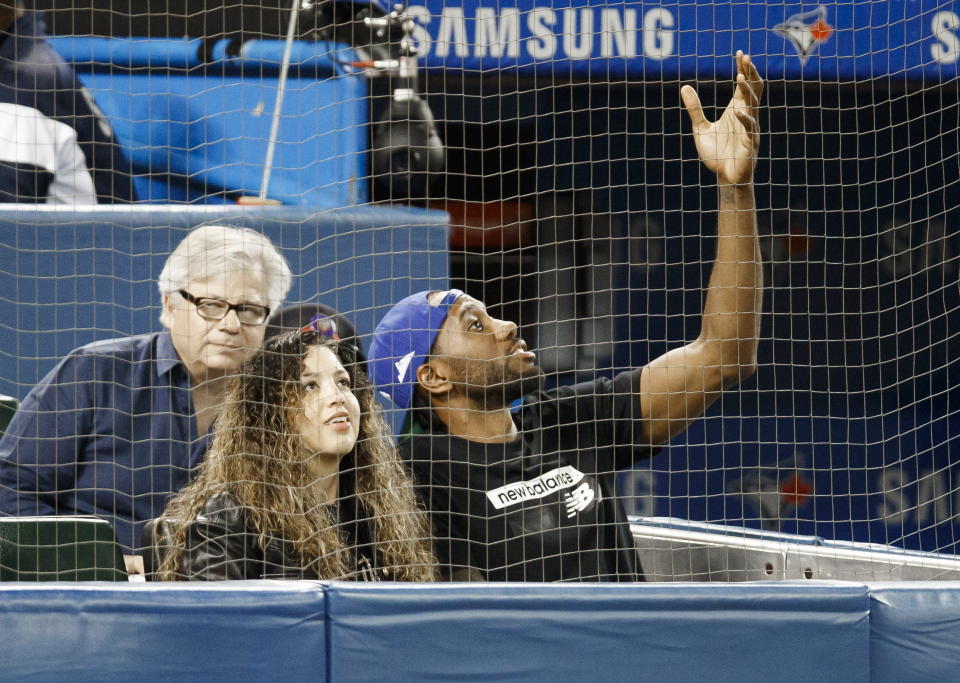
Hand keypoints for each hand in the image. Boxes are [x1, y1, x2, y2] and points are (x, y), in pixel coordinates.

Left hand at [681, 51, 762, 184]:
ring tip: (740, 78)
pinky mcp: (750, 143)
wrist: (725, 177)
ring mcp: (750, 129)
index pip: (744, 84)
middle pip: (753, 89)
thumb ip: (694, 109)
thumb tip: (684, 87)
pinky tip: (739, 112)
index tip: (739, 53)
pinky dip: (745, 120)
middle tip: (745, 57)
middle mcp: (746, 116)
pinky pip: (749, 129)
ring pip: (753, 105)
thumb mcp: (700, 128)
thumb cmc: (716, 154)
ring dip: (748, 92)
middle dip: (750, 73)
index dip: (743, 68)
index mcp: (737, 110)